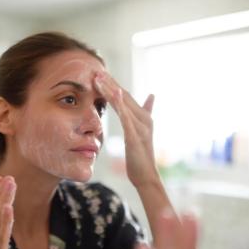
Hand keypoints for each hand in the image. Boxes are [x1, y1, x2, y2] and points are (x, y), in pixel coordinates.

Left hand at [94, 72, 157, 187]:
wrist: (147, 176)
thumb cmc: (140, 157)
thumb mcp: (140, 133)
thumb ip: (144, 113)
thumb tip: (152, 95)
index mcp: (143, 117)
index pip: (125, 96)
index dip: (113, 85)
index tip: (100, 74)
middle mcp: (143, 118)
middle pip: (124, 96)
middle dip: (110, 83)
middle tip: (96, 71)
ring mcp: (140, 127)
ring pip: (124, 104)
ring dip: (111, 90)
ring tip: (98, 79)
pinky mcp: (136, 136)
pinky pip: (127, 118)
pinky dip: (121, 105)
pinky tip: (115, 94)